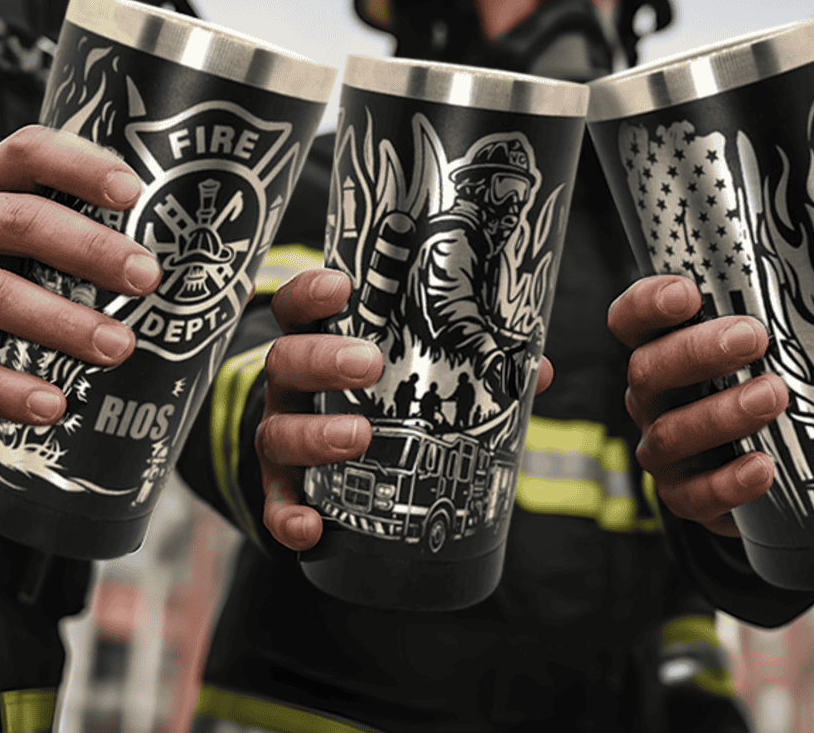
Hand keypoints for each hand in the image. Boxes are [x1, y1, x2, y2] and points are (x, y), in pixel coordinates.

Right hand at [0, 125, 161, 425]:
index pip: (30, 153)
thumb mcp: (10, 211)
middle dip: (90, 251)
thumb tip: (173, 248)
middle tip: (147, 278)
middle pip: (21, 224)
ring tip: (118, 346)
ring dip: (62, 324)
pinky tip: (51, 406)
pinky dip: (6, 390)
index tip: (134, 191)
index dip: (82, 168)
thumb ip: (69, 216)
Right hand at [257, 268, 554, 550]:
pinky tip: (311, 527)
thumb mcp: (405, 370)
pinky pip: (275, 502)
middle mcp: (291, 386)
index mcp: (318, 343)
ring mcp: (280, 434)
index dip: (313, 292)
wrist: (315, 451)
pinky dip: (288, 515)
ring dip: (314, 434)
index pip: (299, 307)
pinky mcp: (279, 485)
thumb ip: (467, 366)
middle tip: (368, 364)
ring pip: (278, 430)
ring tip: (357, 437)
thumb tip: (537, 372)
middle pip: (285, 361)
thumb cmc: (371, 396)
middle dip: (323, 360)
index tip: (342, 287)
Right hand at [608, 265, 813, 536]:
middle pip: (647, 369)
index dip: (648, 303)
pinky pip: (694, 494)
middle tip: (754, 337)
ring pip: (669, 433)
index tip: (688, 292)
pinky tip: (764, 467)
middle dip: (696, 351)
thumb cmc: (769, 385)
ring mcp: (663, 448)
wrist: (769, 472)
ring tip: (775, 396)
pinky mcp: (685, 497)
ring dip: (720, 413)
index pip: (632, 318)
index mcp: (664, 347)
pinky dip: (728, 482)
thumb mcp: (791, 342)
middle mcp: (652, 397)